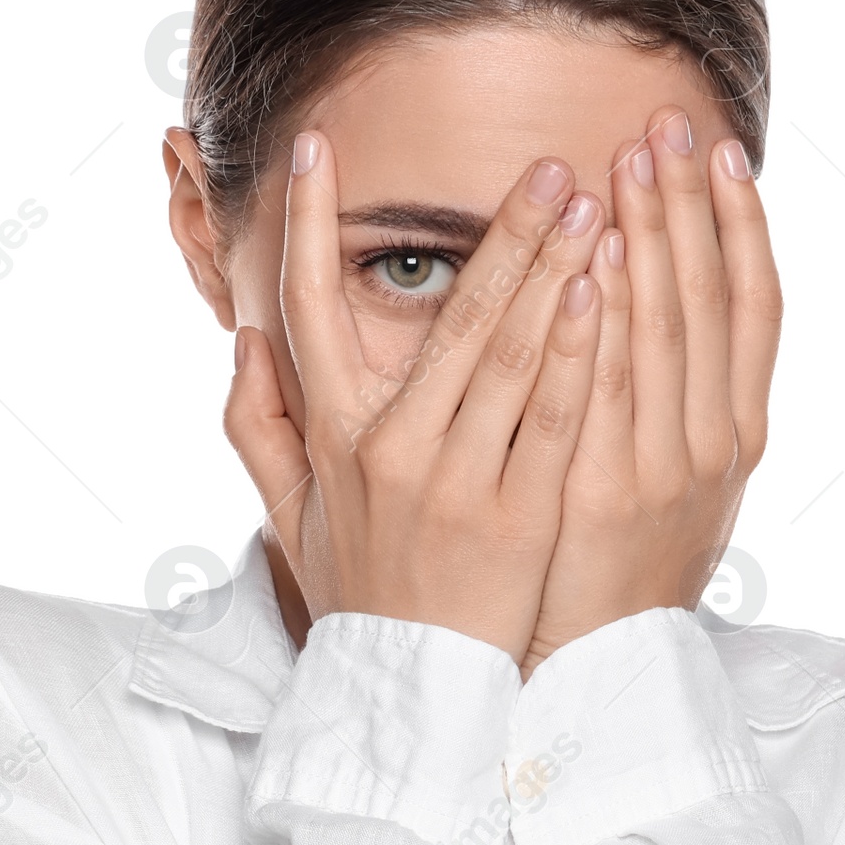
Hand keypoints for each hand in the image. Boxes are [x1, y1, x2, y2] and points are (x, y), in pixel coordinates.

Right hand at [225, 134, 606, 663]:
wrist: (412, 698)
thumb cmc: (362, 599)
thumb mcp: (289, 520)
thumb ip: (257, 431)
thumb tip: (244, 346)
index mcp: (332, 439)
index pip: (305, 311)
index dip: (304, 226)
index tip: (318, 147)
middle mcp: (390, 451)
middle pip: (447, 318)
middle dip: (501, 231)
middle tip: (549, 160)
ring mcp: (456, 483)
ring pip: (506, 354)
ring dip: (550, 269)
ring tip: (593, 200)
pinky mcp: (517, 519)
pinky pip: (550, 418)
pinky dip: (573, 349)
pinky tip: (600, 288)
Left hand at [520, 109, 781, 675]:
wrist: (607, 672)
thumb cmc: (626, 572)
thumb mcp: (679, 486)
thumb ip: (680, 404)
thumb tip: (662, 311)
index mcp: (739, 433)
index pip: (756, 307)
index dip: (743, 226)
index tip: (723, 154)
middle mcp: (715, 443)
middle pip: (711, 301)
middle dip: (689, 207)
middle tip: (666, 125)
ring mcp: (666, 469)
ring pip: (665, 333)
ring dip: (649, 242)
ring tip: (629, 165)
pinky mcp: (607, 495)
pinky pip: (606, 392)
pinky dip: (602, 323)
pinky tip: (586, 265)